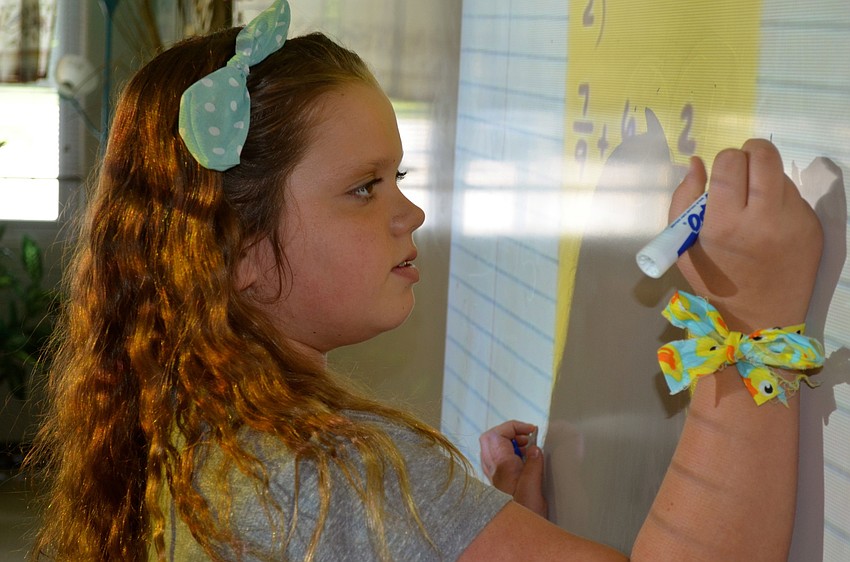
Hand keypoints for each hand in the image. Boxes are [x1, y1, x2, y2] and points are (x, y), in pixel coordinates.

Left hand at [479, 420, 546, 516]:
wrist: (517, 535)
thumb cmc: (524, 513)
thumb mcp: (532, 487)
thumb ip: (533, 464)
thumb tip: (534, 448)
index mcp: (499, 466)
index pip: (496, 434)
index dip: (513, 427)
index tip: (530, 430)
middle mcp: (493, 469)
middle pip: (490, 438)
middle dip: (509, 432)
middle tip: (528, 438)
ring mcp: (494, 475)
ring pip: (493, 448)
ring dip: (509, 442)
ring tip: (528, 448)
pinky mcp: (499, 482)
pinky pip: (499, 459)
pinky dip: (510, 453)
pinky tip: (525, 461)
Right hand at [670, 139, 822, 331]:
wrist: (760, 317)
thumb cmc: (713, 281)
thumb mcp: (683, 245)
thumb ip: (683, 200)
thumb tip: (696, 163)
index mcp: (725, 224)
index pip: (730, 162)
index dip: (724, 160)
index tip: (722, 174)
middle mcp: (763, 219)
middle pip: (764, 155)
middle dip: (750, 152)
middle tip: (742, 168)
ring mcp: (793, 222)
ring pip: (779, 174)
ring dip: (765, 178)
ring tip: (754, 203)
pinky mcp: (812, 226)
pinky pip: (794, 196)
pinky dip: (780, 199)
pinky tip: (770, 221)